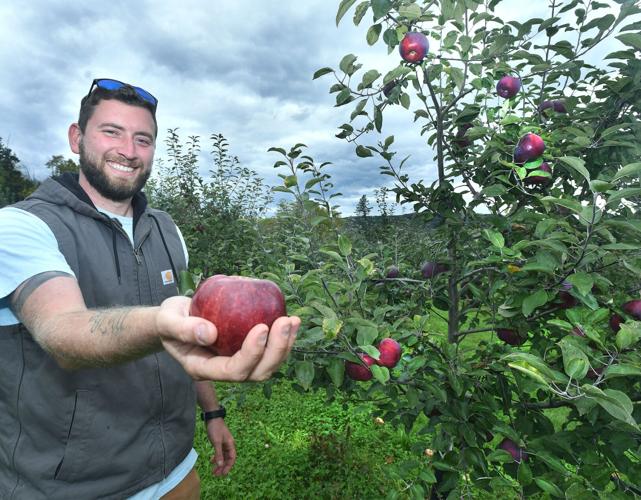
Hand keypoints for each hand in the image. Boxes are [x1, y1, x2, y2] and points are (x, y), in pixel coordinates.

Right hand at [156, 296, 299, 380]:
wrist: (174, 319)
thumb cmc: (169, 319)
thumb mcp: (167, 320)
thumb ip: (183, 328)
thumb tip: (210, 333)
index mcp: (203, 368)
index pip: (233, 370)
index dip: (251, 353)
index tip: (262, 326)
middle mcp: (223, 371)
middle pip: (257, 373)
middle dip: (276, 350)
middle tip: (285, 321)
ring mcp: (237, 363)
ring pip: (267, 366)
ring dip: (285, 345)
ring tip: (293, 320)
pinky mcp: (247, 351)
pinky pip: (270, 352)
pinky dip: (283, 338)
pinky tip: (291, 319)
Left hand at [205, 418, 235, 475]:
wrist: (212, 418)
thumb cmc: (215, 428)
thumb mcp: (216, 442)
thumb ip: (218, 454)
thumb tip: (220, 465)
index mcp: (230, 444)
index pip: (232, 458)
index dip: (228, 467)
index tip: (223, 474)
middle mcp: (229, 445)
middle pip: (227, 459)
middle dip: (223, 467)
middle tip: (216, 475)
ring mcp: (224, 443)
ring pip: (223, 456)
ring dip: (219, 463)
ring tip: (214, 471)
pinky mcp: (219, 442)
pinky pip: (219, 452)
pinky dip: (216, 457)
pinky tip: (212, 461)